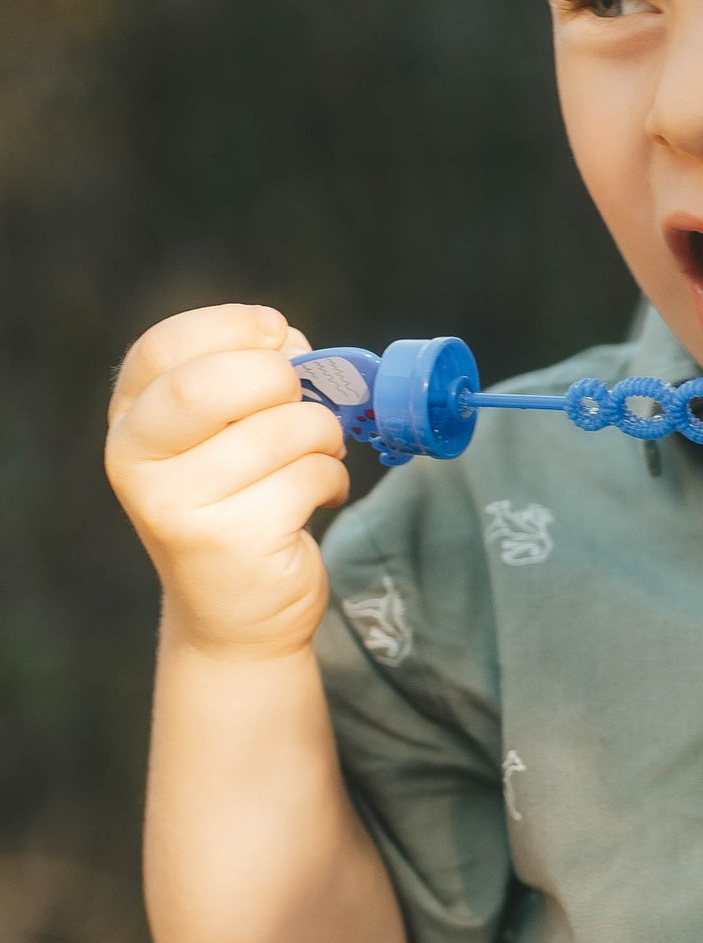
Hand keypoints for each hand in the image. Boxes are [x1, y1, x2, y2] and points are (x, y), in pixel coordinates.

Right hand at [106, 305, 350, 664]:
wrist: (236, 616)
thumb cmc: (240, 505)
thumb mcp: (223, 436)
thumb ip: (245, 381)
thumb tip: (292, 342)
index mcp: (130, 420)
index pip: (163, 347)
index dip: (230, 326)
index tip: (278, 333)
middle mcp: (136, 461)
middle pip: (212, 383)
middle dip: (282, 379)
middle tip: (304, 401)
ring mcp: (177, 505)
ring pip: (279, 429)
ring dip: (322, 433)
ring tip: (317, 456)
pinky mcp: (230, 541)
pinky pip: (308, 476)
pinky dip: (332, 477)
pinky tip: (317, 498)